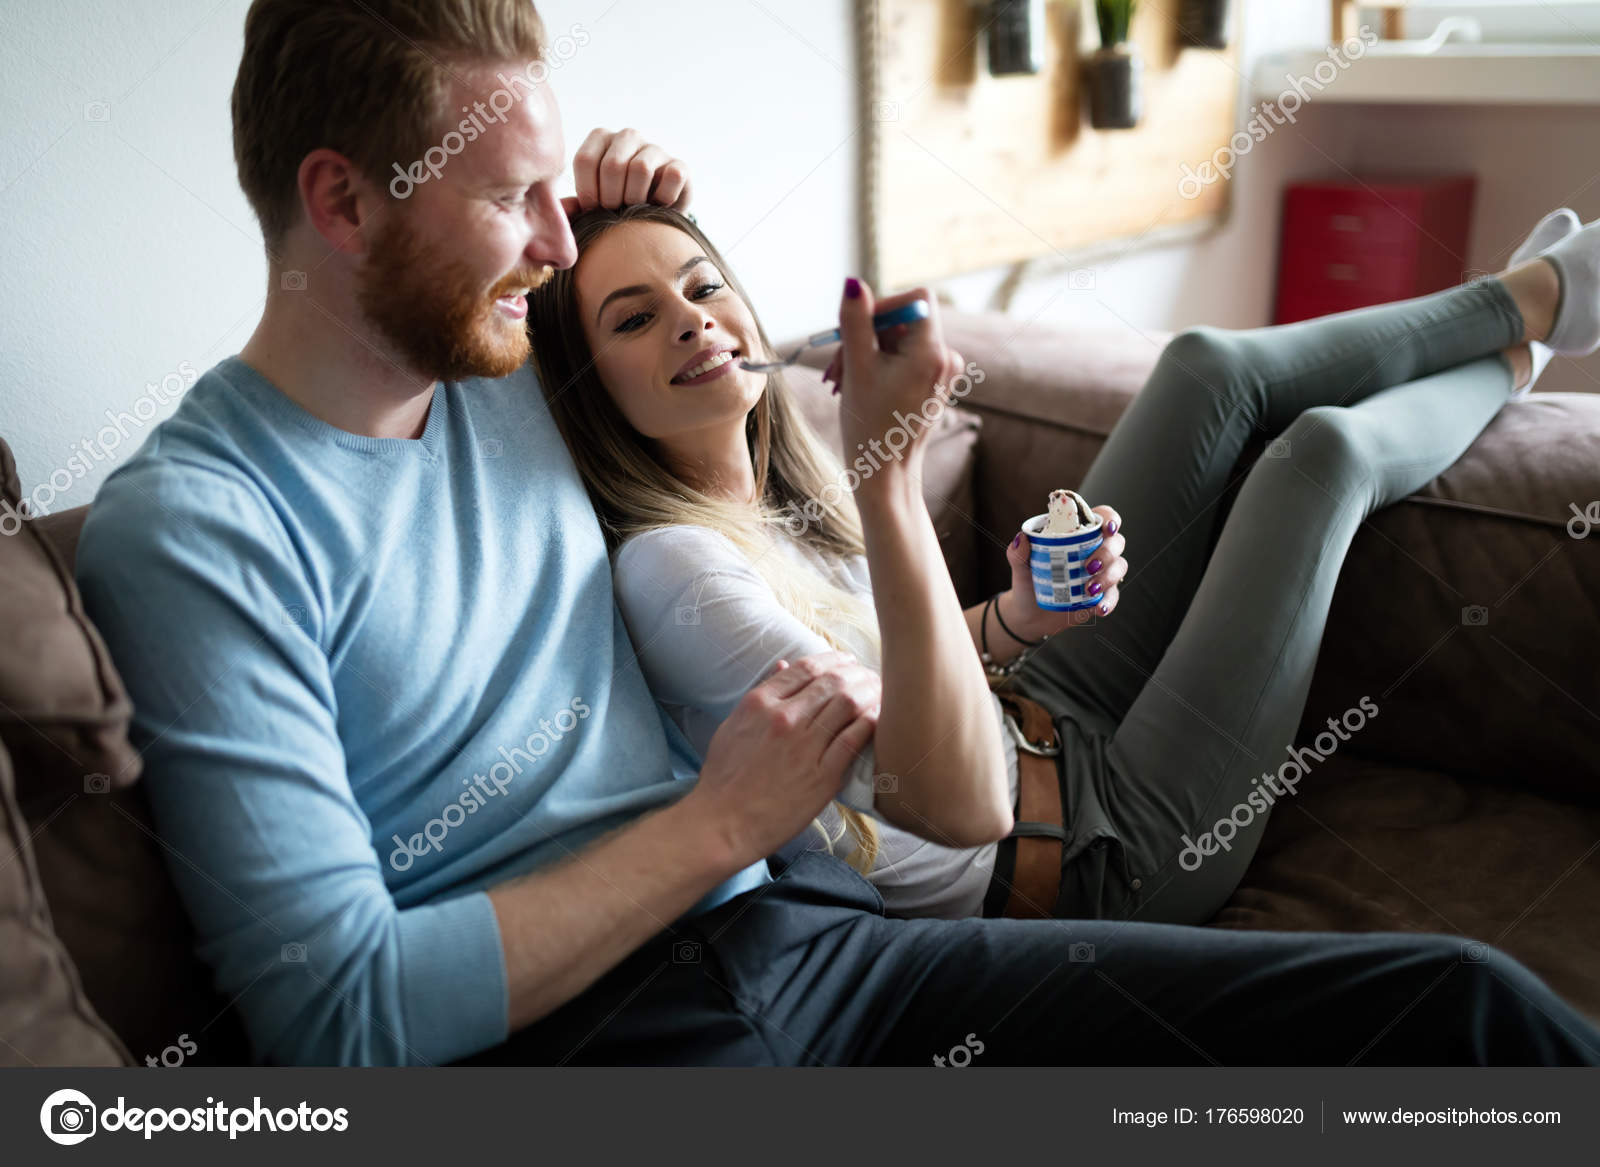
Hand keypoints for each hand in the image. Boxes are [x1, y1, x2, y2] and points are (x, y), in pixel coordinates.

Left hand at [561, 127, 691, 215]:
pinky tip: (659, 205)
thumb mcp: (591, 205)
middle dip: (612, 198)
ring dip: (636, 199)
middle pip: (613, 165)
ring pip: (641, 169)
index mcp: (600, 139)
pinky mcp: (680, 164)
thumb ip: (574, 206)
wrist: (653, 219)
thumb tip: (562, 209)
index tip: (594, 209)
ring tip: (636, 210)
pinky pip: (672, 176)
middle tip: (616, 212)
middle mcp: (627, 136)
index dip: (588, 192)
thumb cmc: (616, 209)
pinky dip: (663, 199)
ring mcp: (655, 148)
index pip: (585, 160)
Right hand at [687, 651, 879, 864]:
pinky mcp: (822, 776)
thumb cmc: (724, 779)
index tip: (847, 662)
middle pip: (833, 681)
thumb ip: (760, 695)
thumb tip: (783, 665)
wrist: (722, 824)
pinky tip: (879, 718)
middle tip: (871, 677)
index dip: (834, 660)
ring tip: (880, 693)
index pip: (807, 667)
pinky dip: (872, 723)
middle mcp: (784, 719)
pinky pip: (855, 739)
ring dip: (870, 693)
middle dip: (858, 674)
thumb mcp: (732, 727)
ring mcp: (805, 747)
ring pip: (849, 704)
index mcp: (760, 703)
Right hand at [827, 278, 964, 471]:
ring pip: (898, 340)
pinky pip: (904, 359)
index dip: (882, 306)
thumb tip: (853, 283)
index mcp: (933, 352)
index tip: (856, 331)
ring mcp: (942, 373)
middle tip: (838, 366)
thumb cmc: (871, 427)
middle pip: (902, 320)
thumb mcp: (856, 367)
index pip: (915, 297)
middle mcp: (946, 358)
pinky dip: (879, 367)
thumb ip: (855, 321)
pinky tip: (859, 388)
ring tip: (843, 382)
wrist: (885, 477)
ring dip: (866, 353)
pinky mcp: (933, 384)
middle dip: (866, 336)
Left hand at [1001, 505, 1126, 638]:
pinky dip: (1109, 601)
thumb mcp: (1020, 566)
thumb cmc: (1029, 581)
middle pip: (1116, 542)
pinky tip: (1099, 609)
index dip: (1111, 519)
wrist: (1029, 614)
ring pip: (1120, 567)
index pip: (1103, 518)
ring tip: (1089, 590)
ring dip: (1109, 577)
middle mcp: (1095, 549)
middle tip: (1089, 567)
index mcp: (1079, 534)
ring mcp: (1102, 572)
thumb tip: (1022, 538)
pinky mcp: (1103, 594)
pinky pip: (1114, 595)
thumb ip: (1017, 552)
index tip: (1107, 529)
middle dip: (1107, 553)